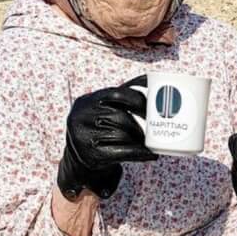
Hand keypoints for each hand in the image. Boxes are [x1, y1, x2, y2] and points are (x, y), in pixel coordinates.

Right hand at [57, 75, 156, 199]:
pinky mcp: (92, 154)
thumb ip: (121, 96)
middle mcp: (83, 116)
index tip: (155, 104)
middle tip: (158, 124)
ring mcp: (85, 136)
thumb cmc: (99, 125)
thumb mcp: (101, 107)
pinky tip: (151, 154)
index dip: (139, 99)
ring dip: (141, 138)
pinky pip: (122, 152)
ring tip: (153, 140)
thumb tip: (152, 81)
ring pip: (122, 135)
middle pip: (122, 116)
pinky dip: (140, 153)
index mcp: (88, 100)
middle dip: (143, 121)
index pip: (118, 94)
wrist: (78, 154)